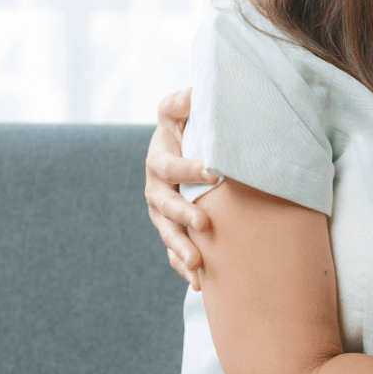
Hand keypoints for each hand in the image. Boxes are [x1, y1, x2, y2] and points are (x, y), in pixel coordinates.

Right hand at [146, 88, 216, 290]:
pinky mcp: (170, 232)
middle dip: (184, 215)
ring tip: (197, 265)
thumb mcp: (179, 111)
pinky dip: (183, 269)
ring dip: (181, 249)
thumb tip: (197, 89)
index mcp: (159, 160)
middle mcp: (155, 190)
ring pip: (168, 234)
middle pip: (165, 206)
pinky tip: (198, 284)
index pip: (172, 166)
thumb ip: (183, 101)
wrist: (181, 152)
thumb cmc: (185, 128)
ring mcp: (161, 215)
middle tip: (204, 223)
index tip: (217, 171)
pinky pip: (174, 254)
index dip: (191, 169)